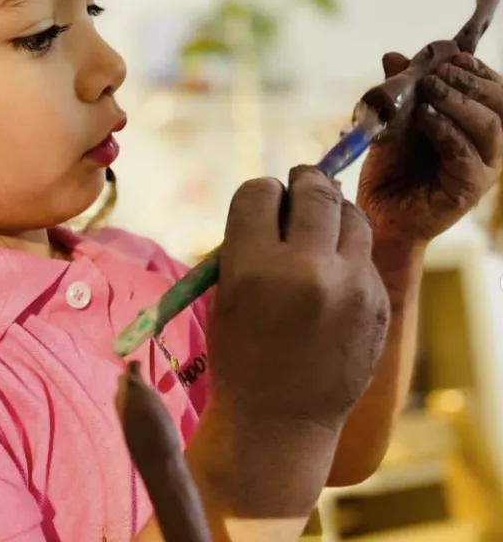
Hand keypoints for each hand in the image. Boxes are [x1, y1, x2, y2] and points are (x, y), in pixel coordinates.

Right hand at [192, 167, 389, 517]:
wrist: (280, 421)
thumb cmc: (238, 357)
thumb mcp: (225, 295)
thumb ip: (248, 245)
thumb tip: (279, 201)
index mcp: (254, 267)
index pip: (259, 192)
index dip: (259, 194)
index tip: (263, 203)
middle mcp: (307, 269)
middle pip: (314, 190)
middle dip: (302, 182)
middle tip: (298, 186)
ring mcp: (352, 286)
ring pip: (351, 214)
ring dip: (332, 212)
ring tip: (320, 227)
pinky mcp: (379, 303)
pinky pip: (365, 255)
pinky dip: (348, 253)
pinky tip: (333, 274)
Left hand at [358, 51, 502, 244]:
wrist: (377, 216)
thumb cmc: (388, 173)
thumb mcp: (393, 125)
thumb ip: (400, 93)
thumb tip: (393, 56)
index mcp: (476, 130)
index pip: (495, 93)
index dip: (479, 71)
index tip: (454, 56)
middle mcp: (487, 149)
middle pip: (501, 105)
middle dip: (471, 82)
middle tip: (439, 72)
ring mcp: (482, 170)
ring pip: (489, 127)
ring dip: (459, 102)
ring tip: (430, 90)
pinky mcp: (469, 190)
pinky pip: (466, 154)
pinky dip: (446, 131)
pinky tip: (424, 120)